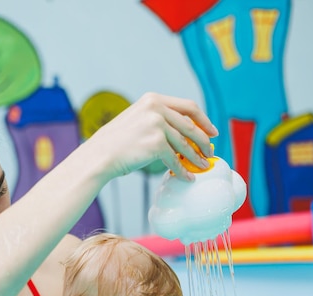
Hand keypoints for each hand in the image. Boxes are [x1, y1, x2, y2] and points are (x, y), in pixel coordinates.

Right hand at [90, 92, 217, 181]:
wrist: (100, 155)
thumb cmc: (117, 143)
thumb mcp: (137, 120)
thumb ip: (158, 120)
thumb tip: (181, 133)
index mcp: (153, 99)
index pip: (188, 106)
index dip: (204, 119)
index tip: (212, 131)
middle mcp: (156, 109)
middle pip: (190, 125)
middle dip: (203, 140)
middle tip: (210, 151)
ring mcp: (157, 125)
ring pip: (185, 144)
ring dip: (196, 157)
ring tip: (203, 166)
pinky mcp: (156, 144)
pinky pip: (175, 159)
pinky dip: (183, 170)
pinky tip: (187, 177)